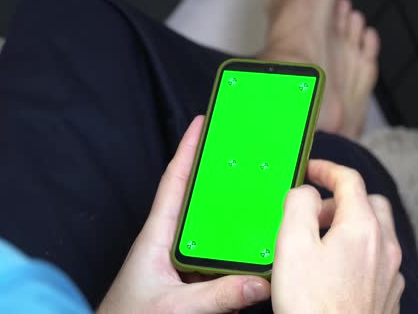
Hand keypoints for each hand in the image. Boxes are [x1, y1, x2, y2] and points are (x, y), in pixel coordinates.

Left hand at [97, 116, 269, 313]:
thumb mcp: (175, 307)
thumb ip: (217, 296)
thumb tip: (260, 282)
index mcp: (157, 236)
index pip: (173, 183)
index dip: (187, 150)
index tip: (201, 123)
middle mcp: (169, 243)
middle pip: (196, 200)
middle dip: (216, 175)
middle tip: (240, 153)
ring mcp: (180, 262)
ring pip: (210, 230)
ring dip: (230, 216)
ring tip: (256, 199)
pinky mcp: (189, 280)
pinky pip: (216, 258)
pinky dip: (234, 252)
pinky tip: (252, 252)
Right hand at [272, 160, 403, 313]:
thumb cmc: (312, 304)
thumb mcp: (292, 244)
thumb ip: (299, 205)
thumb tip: (307, 192)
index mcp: (362, 227)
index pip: (349, 180)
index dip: (326, 169)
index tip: (310, 170)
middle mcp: (383, 246)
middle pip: (370, 203)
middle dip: (342, 199)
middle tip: (315, 212)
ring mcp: (390, 272)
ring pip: (377, 231)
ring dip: (351, 225)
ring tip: (321, 242)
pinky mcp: (388, 295)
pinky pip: (378, 258)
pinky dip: (359, 251)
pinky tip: (337, 269)